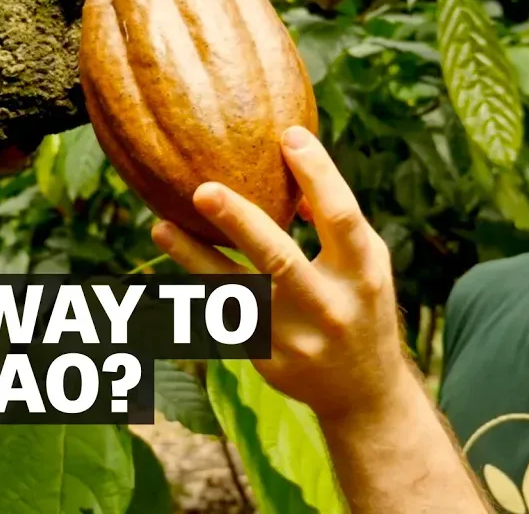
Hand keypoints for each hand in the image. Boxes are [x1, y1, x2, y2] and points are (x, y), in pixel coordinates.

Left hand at [150, 125, 413, 421]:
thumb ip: (334, 222)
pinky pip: (223, 317)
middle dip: (239, 224)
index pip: (340, 217)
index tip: (288, 136)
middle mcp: (328, 306)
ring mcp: (294, 339)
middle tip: (203, 190)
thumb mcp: (367, 263)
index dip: (317, 175)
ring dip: (194, 258)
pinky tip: (174, 258)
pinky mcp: (265, 359)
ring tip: (160, 228)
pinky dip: (196, 287)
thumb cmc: (362, 305)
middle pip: (279, 260)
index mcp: (362, 273)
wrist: (362, 392)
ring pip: (234, 294)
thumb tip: (286, 169)